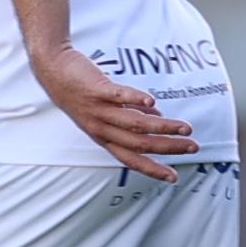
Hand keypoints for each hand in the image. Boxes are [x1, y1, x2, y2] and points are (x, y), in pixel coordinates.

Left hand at [32, 42, 192, 181]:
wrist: (53, 69)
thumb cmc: (81, 90)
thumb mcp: (104, 110)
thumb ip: (130, 114)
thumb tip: (157, 114)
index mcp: (104, 136)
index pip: (131, 159)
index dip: (152, 169)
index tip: (173, 177)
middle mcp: (101, 128)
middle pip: (139, 144)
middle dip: (168, 148)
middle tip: (192, 147)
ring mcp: (98, 110)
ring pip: (135, 124)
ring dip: (162, 126)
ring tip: (185, 127)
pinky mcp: (96, 89)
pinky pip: (117, 96)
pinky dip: (135, 100)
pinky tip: (152, 101)